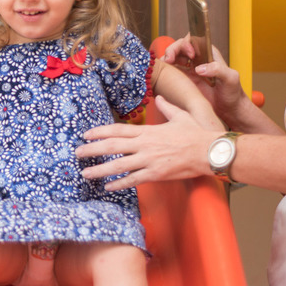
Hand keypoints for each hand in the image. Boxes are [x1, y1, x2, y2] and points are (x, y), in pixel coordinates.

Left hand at [76, 96, 215, 188]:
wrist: (209, 151)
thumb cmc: (196, 134)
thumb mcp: (180, 116)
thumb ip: (166, 108)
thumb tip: (159, 99)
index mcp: (148, 131)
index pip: (118, 130)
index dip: (100, 132)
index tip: (86, 134)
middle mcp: (144, 145)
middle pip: (112, 147)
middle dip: (92, 150)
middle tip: (77, 153)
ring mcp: (149, 160)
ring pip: (118, 165)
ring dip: (99, 170)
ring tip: (85, 173)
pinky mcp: (155, 174)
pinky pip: (133, 180)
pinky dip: (119, 184)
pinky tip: (107, 187)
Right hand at [162, 36, 246, 120]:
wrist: (229, 110)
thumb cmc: (233, 93)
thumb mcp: (231, 79)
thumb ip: (218, 70)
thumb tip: (199, 68)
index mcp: (208, 54)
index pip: (193, 40)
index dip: (187, 44)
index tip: (189, 54)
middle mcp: (197, 60)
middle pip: (179, 47)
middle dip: (172, 50)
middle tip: (169, 60)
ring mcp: (189, 70)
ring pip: (173, 58)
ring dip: (166, 60)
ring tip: (164, 66)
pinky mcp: (183, 81)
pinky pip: (170, 72)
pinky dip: (164, 72)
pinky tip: (164, 77)